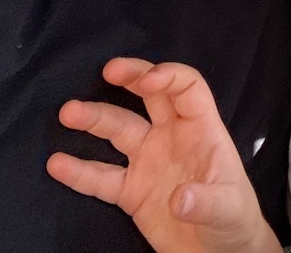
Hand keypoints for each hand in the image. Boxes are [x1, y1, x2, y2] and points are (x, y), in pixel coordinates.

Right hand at [47, 58, 277, 252]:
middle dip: (129, 78)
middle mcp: (171, 137)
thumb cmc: (234, 220)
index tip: (146, 81)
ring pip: (118, 130)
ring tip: (68, 112)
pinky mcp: (131, 192)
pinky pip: (101, 178)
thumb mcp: (229, 209)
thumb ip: (207, 202)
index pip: (186, 87)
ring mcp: (148, 162)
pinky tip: (57, 163)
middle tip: (107, 70)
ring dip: (94, 119)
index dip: (168, 76)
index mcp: (201, 129)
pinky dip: (79, 171)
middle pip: (149, 96)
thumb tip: (181, 199)